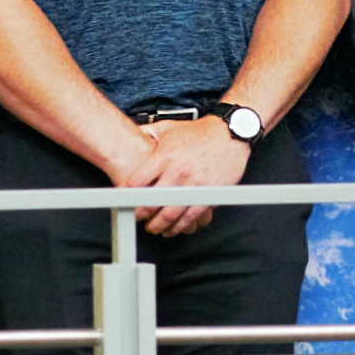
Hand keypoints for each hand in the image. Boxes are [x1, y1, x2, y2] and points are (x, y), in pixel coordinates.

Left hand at [119, 117, 248, 238]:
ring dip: (158, 225)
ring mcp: (193, 185)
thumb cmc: (200, 133)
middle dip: (140, 215)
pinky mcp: (208, 195)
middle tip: (138, 218)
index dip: (126, 195)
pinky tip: (173, 227)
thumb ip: (147, 133)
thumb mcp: (169, 127)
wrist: (230, 134)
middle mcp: (177, 172)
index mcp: (165, 156)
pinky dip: (179, 226)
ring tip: (154, 227)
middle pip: (151, 202)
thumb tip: (131, 134)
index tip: (124, 200)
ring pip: (169, 214)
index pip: (137, 181)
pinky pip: (190, 217)